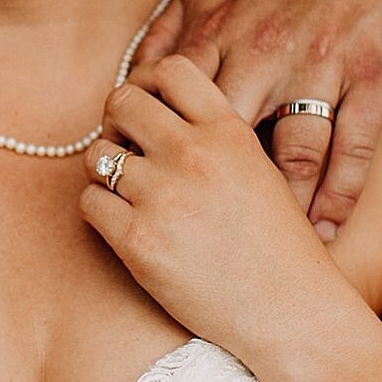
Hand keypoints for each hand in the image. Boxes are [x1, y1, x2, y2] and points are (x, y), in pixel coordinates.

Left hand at [77, 55, 336, 365]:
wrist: (291, 314)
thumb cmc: (279, 246)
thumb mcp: (260, 170)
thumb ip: (214, 135)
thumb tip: (158, 109)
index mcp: (228, 130)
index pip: (169, 68)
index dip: (150, 82)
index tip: (150, 107)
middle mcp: (193, 154)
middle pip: (122, 101)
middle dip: (118, 122)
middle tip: (130, 148)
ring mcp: (162, 196)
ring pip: (98, 155)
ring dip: (106, 170)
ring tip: (133, 193)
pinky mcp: (138, 242)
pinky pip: (90, 202)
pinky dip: (101, 211)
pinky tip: (128, 225)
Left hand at [133, 0, 381, 236]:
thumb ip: (165, 37)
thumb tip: (122, 91)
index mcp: (220, 30)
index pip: (172, 105)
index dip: (158, 155)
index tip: (152, 195)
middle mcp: (267, 50)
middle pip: (228, 138)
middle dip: (212, 193)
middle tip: (202, 239)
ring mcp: (322, 67)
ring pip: (296, 154)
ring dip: (284, 208)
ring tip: (267, 246)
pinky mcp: (372, 80)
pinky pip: (354, 151)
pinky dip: (340, 198)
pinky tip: (323, 231)